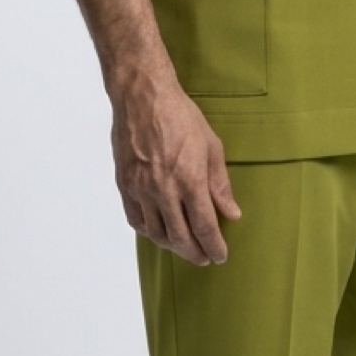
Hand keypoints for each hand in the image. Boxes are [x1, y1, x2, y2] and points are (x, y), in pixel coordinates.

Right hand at [111, 72, 241, 263]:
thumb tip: (231, 213)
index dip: (214, 246)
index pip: (204, 227)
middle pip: (180, 237)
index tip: (220, 255)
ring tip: (184, 246)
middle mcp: (163, 189)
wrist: (142, 97)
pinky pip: (135, 219)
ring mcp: (141, 188)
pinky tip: (158, 232)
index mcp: (189, 180)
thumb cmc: (180, 116)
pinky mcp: (124, 184)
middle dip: (195, 253)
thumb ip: (220, 184)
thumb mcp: (211, 146)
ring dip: (172, 245)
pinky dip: (149, 232)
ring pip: (156, 233)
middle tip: (204, 258)